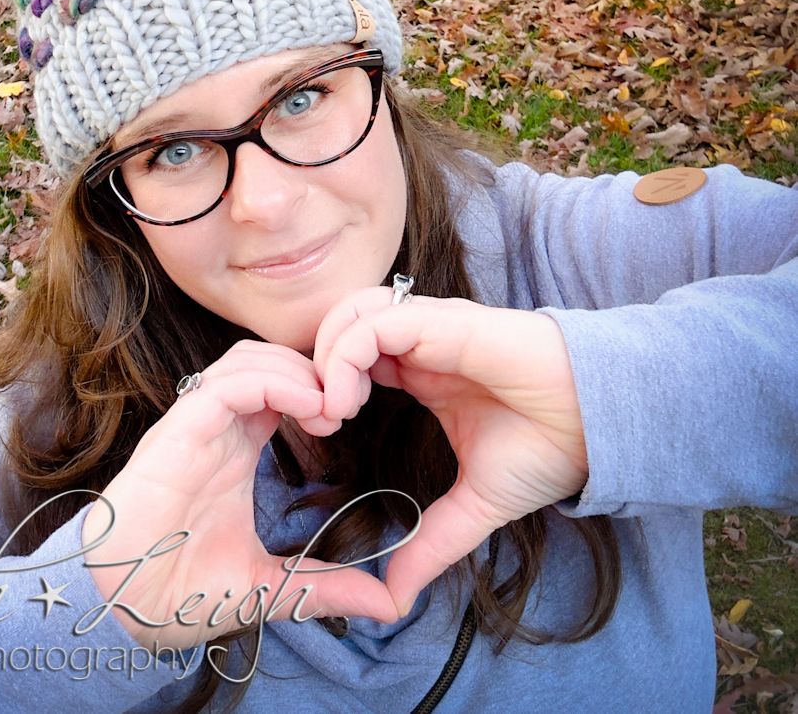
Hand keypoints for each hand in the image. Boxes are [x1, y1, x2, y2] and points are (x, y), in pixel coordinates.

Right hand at [81, 340, 397, 648]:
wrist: (121, 611)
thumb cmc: (179, 593)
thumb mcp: (270, 587)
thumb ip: (326, 586)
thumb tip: (389, 604)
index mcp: (235, 448)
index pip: (278, 386)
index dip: (316, 387)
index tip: (348, 416)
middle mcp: (217, 427)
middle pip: (266, 358)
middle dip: (312, 368)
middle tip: (347, 402)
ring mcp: (196, 425)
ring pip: (247, 358)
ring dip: (296, 369)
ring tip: (330, 405)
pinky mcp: (180, 431)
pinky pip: (226, 383)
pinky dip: (273, 382)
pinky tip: (309, 408)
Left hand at [312, 290, 588, 615]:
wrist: (600, 425)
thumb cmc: (547, 448)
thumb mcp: (475, 505)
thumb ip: (432, 542)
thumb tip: (396, 597)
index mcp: (419, 370)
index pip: (349, 354)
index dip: (325, 384)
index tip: (324, 431)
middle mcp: (417, 342)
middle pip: (339, 324)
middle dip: (313, 366)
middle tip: (317, 419)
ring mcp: (428, 328)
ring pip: (349, 315)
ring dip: (325, 358)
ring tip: (331, 410)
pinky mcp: (442, 322)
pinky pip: (375, 322)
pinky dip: (345, 355)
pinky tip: (347, 399)